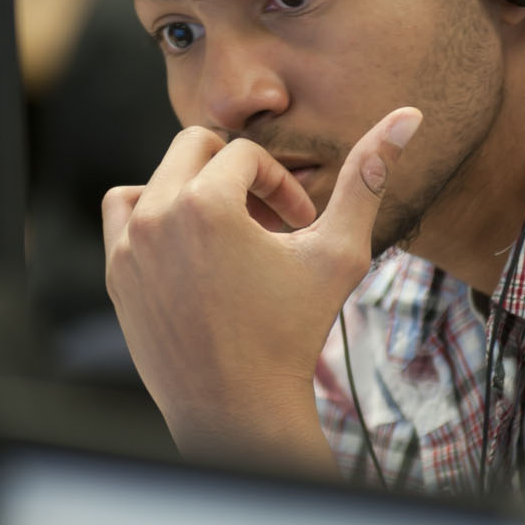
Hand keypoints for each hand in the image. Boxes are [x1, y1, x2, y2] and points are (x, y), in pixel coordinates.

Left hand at [102, 107, 421, 468]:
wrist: (240, 408)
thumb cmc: (293, 332)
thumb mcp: (338, 252)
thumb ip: (368, 178)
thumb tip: (408, 117)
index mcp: (206, 203)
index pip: (245, 155)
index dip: (279, 183)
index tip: (297, 225)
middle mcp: (157, 215)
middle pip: (195, 149)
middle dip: (235, 176)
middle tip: (265, 224)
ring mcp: (129, 245)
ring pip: (157, 177)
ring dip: (191, 190)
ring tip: (227, 232)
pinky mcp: (117, 272)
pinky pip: (124, 213)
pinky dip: (153, 216)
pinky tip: (190, 249)